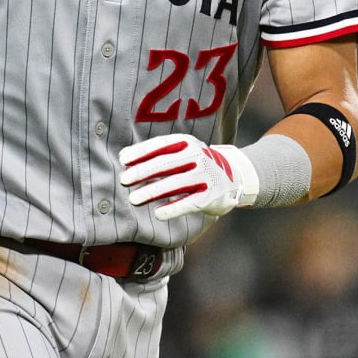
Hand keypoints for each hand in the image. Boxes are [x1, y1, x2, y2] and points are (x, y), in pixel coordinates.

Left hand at [119, 134, 250, 220]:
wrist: (234, 176)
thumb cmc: (195, 164)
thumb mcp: (181, 152)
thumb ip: (155, 154)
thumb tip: (123, 157)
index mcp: (186, 143)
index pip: (161, 145)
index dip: (141, 152)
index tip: (123, 160)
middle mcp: (197, 156)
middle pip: (166, 164)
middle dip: (143, 171)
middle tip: (124, 179)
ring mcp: (205, 175)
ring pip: (176, 183)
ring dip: (153, 191)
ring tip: (134, 198)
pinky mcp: (211, 195)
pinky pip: (190, 202)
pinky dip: (173, 208)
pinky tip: (158, 213)